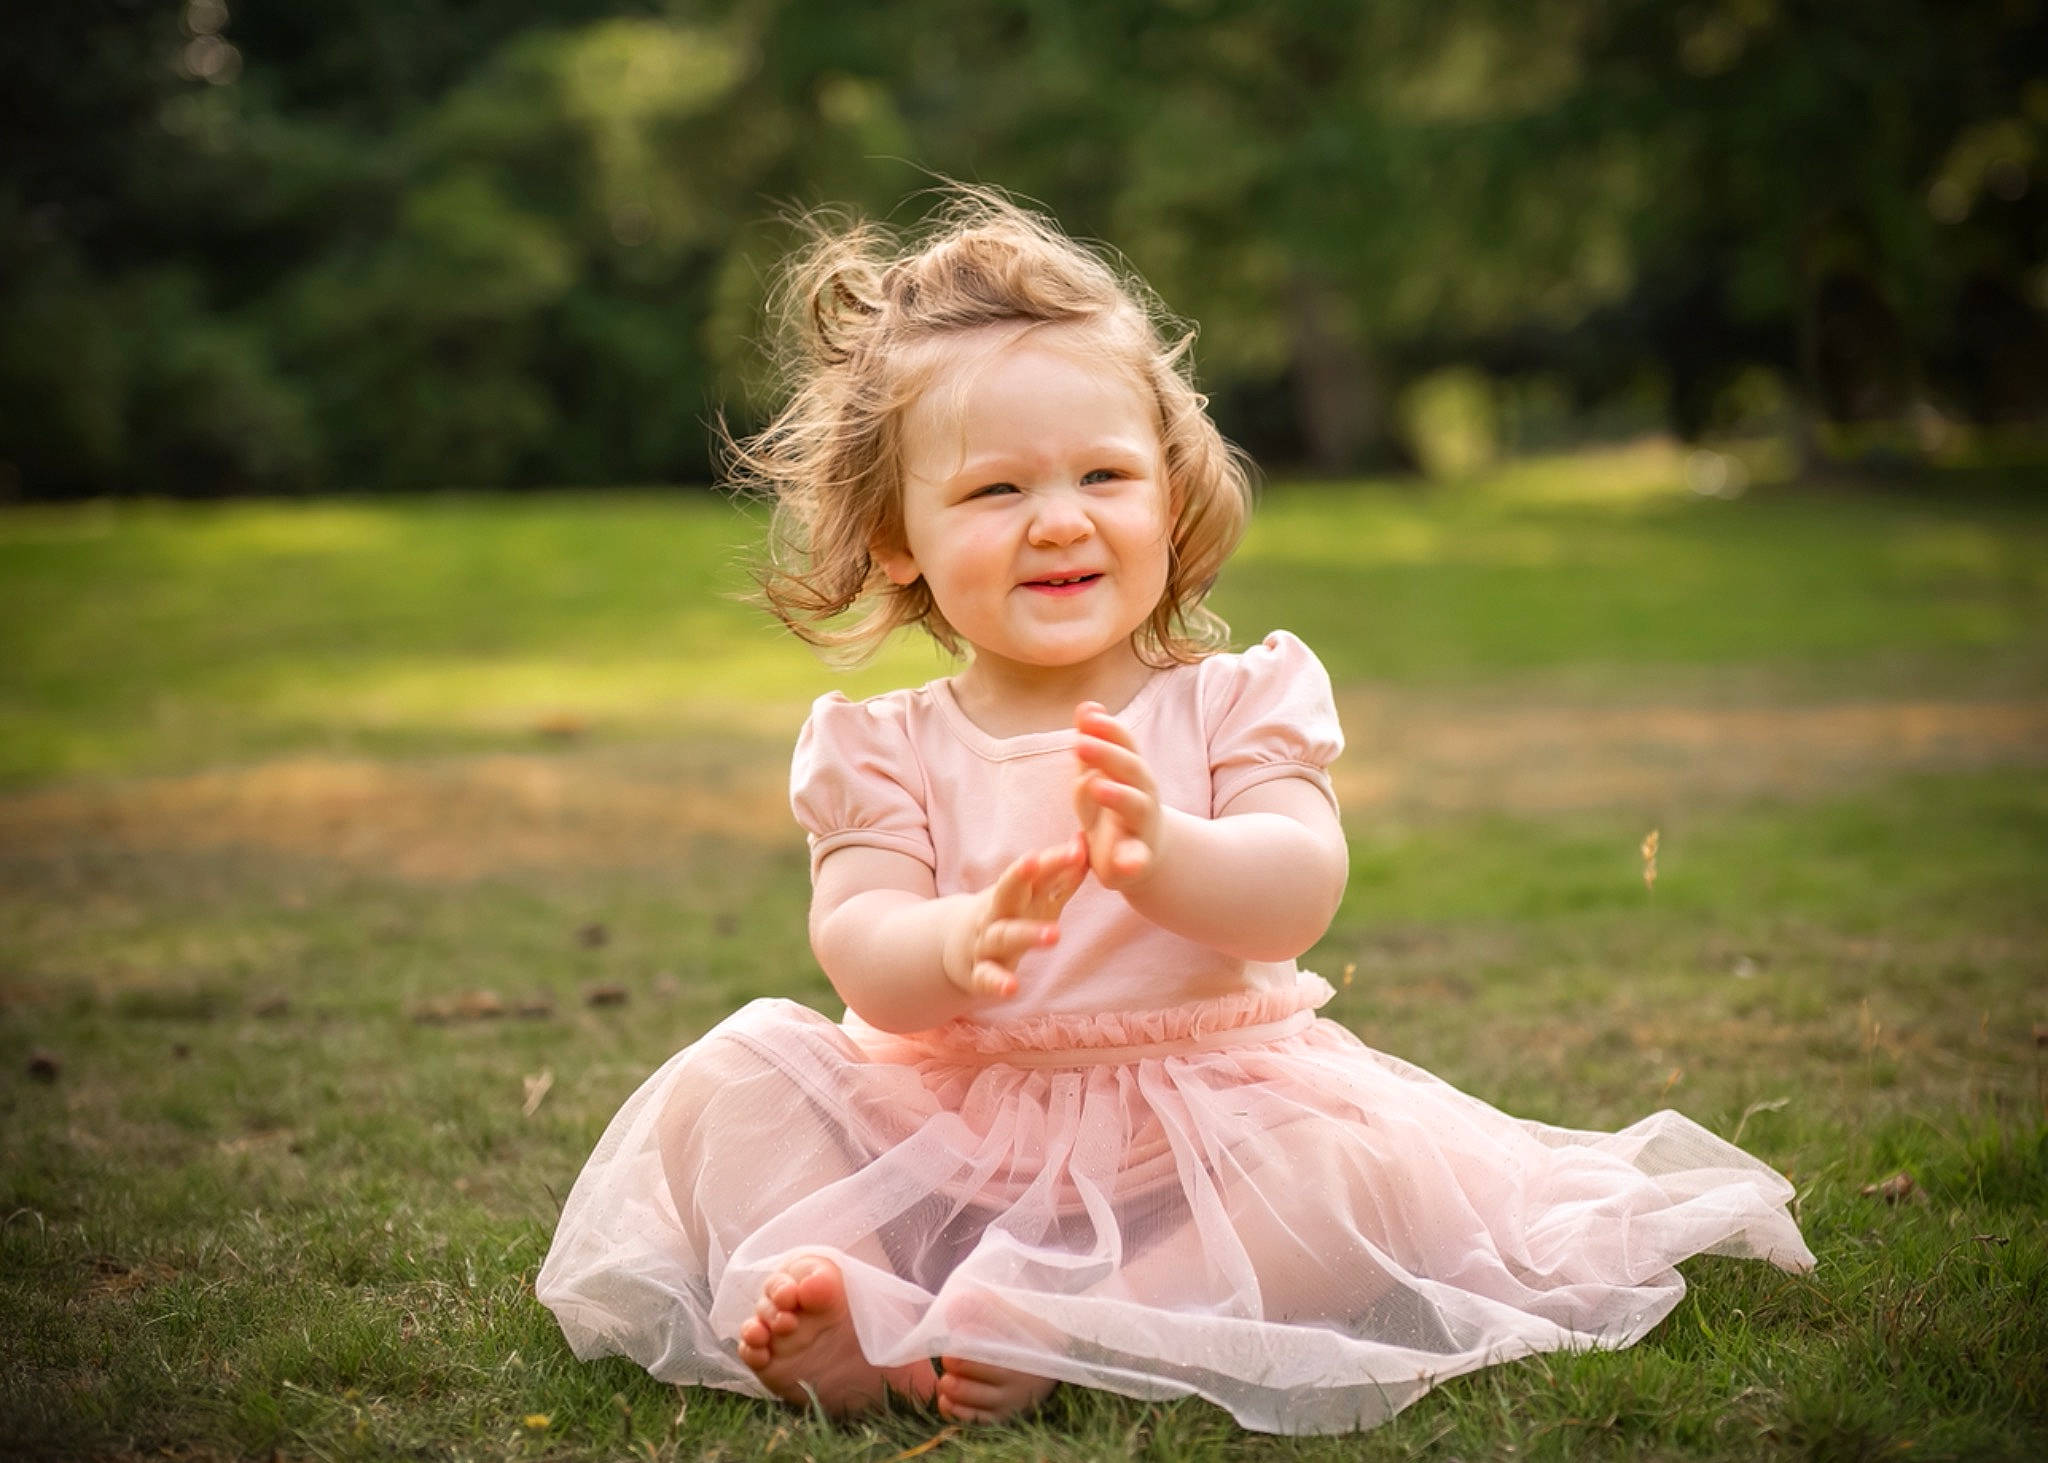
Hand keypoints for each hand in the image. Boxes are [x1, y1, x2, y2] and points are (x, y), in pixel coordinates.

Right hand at [942, 836, 1086, 1000]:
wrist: (958, 945)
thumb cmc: (1009, 914)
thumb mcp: (1033, 895)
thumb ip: (1061, 873)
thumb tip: (1084, 840)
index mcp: (1014, 892)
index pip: (1034, 871)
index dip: (1053, 859)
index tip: (1077, 848)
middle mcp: (997, 912)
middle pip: (1008, 890)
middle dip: (1020, 874)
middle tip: (1036, 861)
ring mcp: (986, 942)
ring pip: (1003, 935)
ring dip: (1027, 933)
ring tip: (1055, 934)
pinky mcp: (979, 973)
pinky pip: (986, 977)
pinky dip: (996, 982)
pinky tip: (1012, 988)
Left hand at [1072, 702, 1164, 889]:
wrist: (1145, 854)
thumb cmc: (1117, 808)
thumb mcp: (1100, 774)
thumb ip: (1093, 742)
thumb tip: (1087, 705)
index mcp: (1131, 771)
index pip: (1123, 743)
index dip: (1108, 729)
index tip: (1087, 716)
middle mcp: (1142, 793)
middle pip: (1130, 769)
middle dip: (1108, 755)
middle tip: (1081, 743)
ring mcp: (1143, 825)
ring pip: (1136, 807)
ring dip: (1119, 795)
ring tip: (1098, 786)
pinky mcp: (1138, 859)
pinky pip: (1138, 859)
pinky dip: (1134, 860)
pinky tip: (1127, 863)